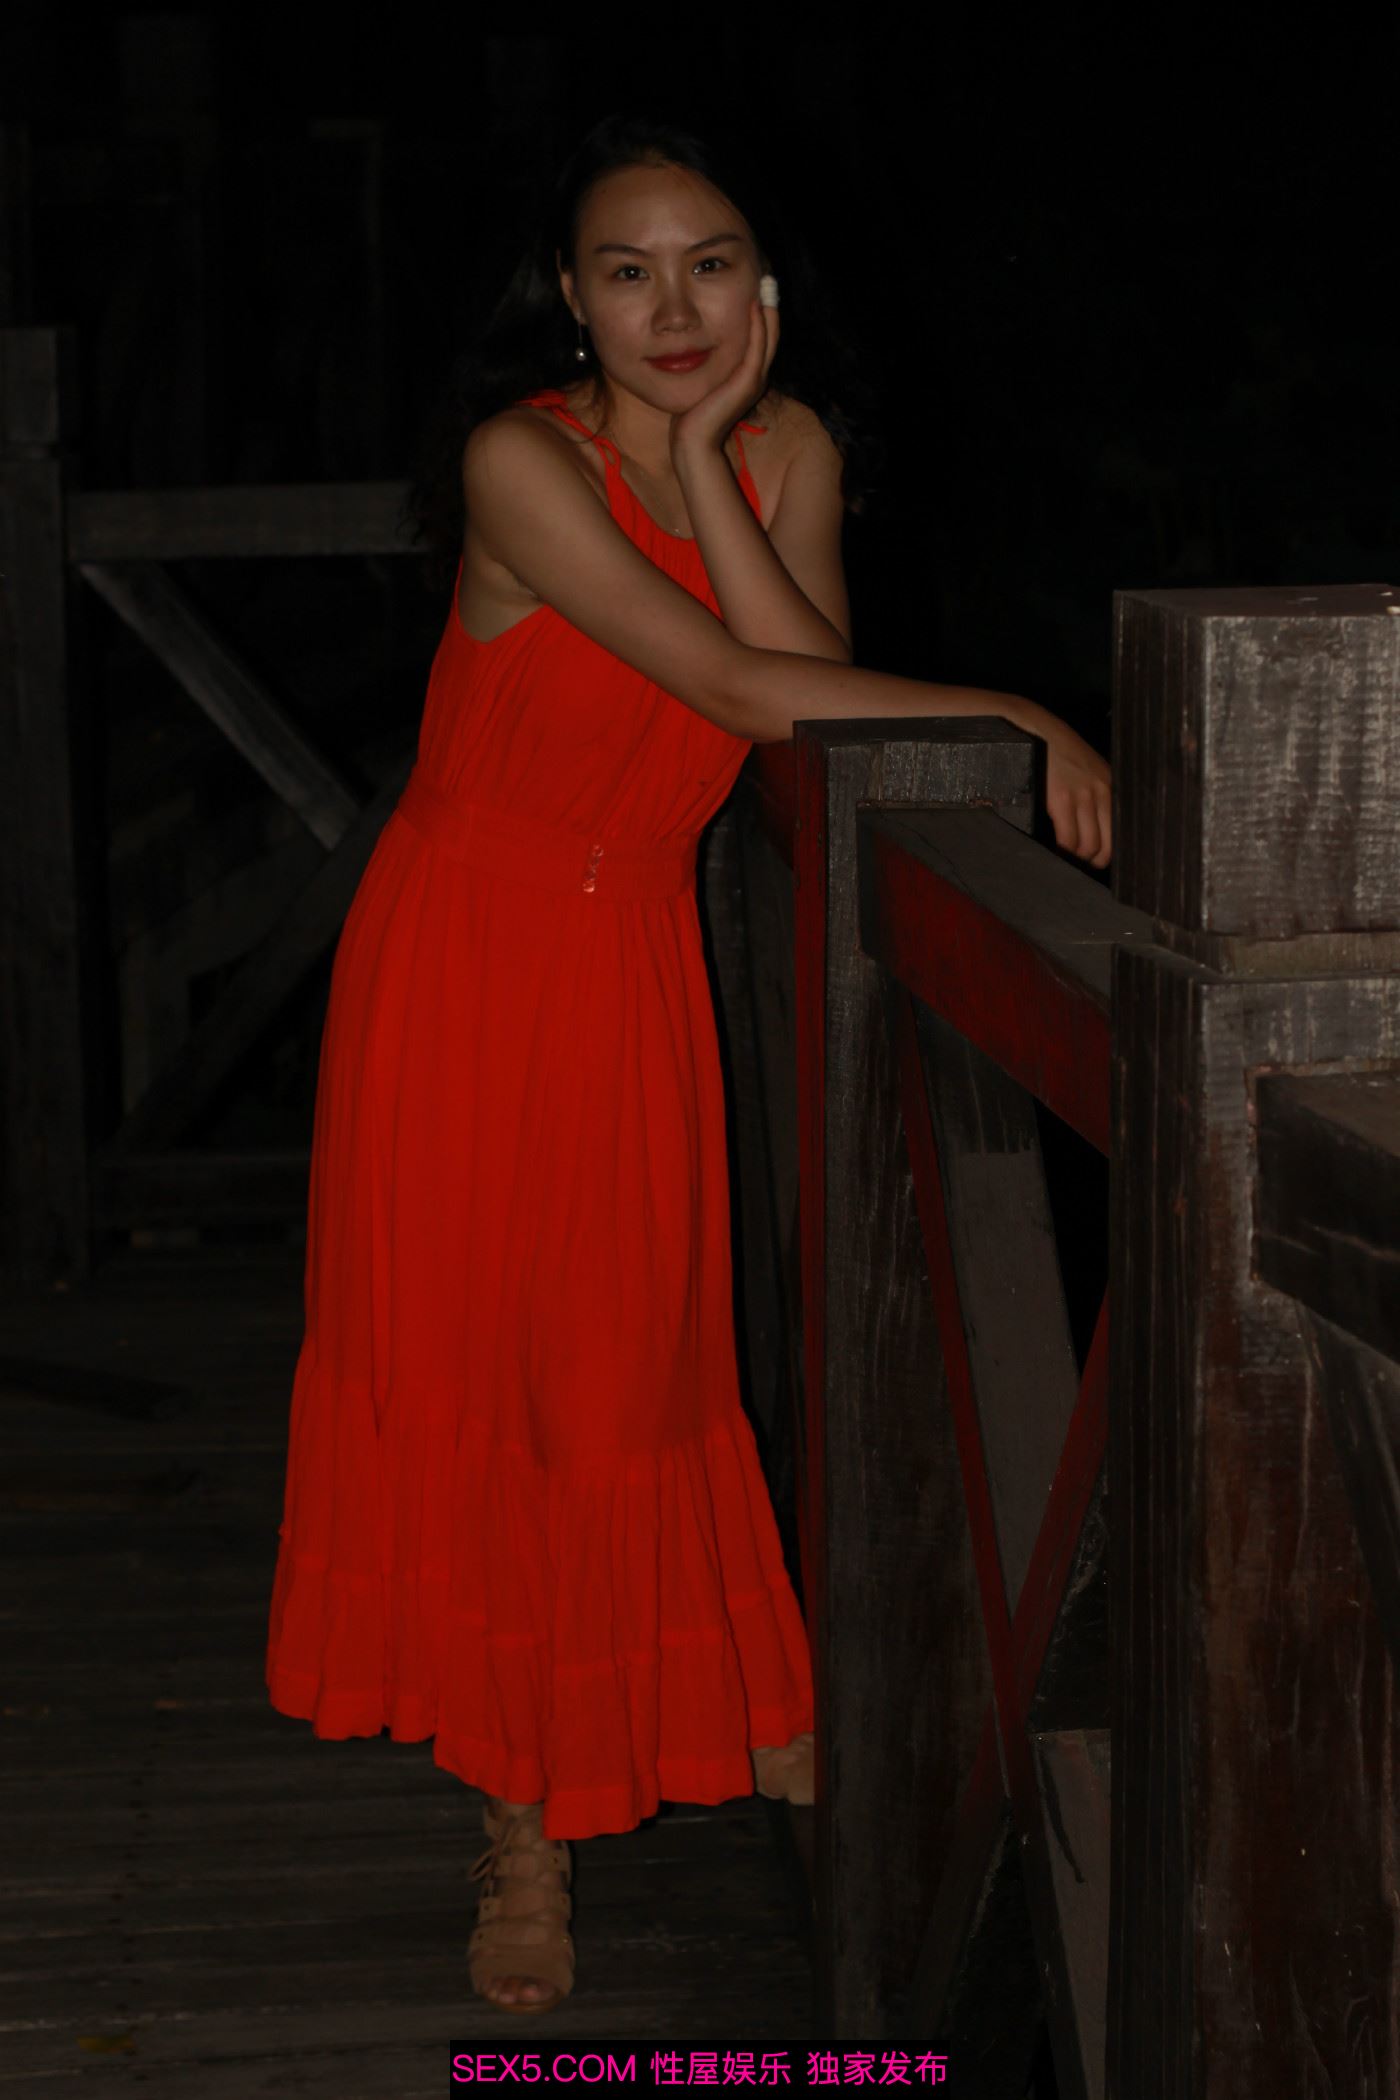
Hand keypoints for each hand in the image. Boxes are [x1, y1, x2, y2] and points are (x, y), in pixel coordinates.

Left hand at [668, 296, 778, 461]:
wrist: (691, 442)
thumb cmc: (689, 415)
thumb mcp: (700, 379)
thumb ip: (704, 361)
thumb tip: (690, 342)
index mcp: (747, 376)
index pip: (759, 337)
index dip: (760, 311)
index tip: (755, 284)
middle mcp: (756, 376)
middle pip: (770, 332)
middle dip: (770, 303)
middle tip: (767, 276)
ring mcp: (754, 379)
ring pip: (768, 337)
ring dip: (769, 308)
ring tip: (767, 282)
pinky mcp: (747, 382)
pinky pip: (757, 346)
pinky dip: (757, 325)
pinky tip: (754, 304)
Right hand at [1009, 697, 1112, 866]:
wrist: (1038, 731)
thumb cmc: (1059, 752)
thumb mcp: (1089, 771)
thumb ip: (1096, 796)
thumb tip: (1093, 831)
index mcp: (1112, 788)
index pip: (1118, 835)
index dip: (1105, 854)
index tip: (1092, 861)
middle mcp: (1103, 793)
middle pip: (1105, 847)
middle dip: (1090, 862)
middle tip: (1076, 866)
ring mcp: (1084, 797)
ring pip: (1086, 847)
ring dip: (1074, 859)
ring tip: (1062, 859)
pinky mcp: (1062, 800)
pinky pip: (1067, 840)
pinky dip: (1060, 852)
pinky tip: (1053, 851)